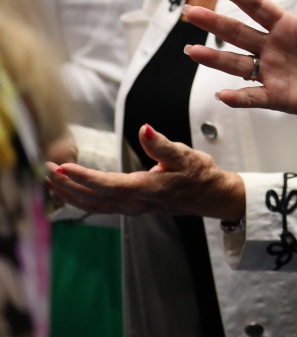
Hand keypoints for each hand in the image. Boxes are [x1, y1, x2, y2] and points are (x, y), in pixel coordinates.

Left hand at [46, 123, 243, 219]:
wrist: (211, 196)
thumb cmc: (199, 175)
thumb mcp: (184, 155)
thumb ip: (161, 144)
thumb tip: (144, 129)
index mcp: (146, 189)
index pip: (107, 184)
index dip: (83, 177)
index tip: (62, 167)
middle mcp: (135, 202)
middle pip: (93, 197)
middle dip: (67, 185)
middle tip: (46, 168)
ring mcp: (132, 207)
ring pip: (93, 204)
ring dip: (70, 194)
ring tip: (50, 181)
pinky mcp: (132, 206)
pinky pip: (100, 205)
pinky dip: (82, 198)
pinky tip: (72, 191)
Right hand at [180, 0, 296, 130]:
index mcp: (283, 26)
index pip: (257, 7)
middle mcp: (270, 47)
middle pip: (238, 32)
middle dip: (214, 23)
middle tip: (190, 12)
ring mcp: (271, 71)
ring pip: (237, 63)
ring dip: (215, 58)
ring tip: (193, 51)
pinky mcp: (276, 95)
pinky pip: (253, 96)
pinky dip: (239, 97)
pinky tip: (223, 94)